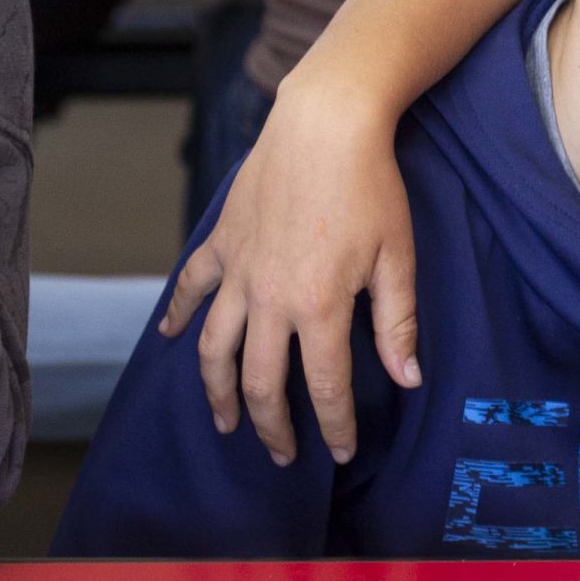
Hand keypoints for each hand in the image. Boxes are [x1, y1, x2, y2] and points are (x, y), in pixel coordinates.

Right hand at [155, 78, 420, 467]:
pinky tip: (171, 340)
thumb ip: (398, 323)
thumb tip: (408, 380)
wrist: (325, 126)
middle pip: (262, 382)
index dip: (334, 425)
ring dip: (219, 392)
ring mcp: (238, 273)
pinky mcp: (220, 245)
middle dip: (271, 426)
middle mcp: (270, 300)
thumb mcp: (397, 256)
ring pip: (215, 350)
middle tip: (281, 454)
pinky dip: (176, 316)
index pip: (326, 386)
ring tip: (228, 421)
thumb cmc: (371, 188)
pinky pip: (190, 288)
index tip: (340, 451)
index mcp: (320, 307)